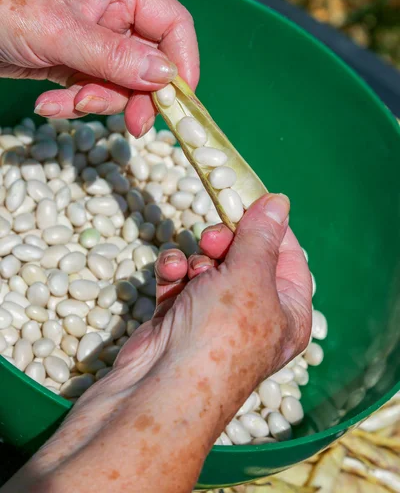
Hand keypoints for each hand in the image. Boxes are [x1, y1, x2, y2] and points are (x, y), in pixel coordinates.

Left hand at [0, 0, 198, 136]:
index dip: (184, 63)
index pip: (173, 25)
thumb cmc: (2, 5)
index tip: (179, 101)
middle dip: (136, 96)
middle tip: (133, 126)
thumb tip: (166, 77)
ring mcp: (93, 41)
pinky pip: (91, 91)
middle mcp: (112, 14)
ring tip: (67, 104)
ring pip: (120, 84)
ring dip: (97, 102)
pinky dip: (73, 104)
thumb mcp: (62, 33)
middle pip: (150, 63)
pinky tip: (48, 104)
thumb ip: (115, 57)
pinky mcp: (74, 62)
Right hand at [115, 193, 311, 400]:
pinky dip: (175, 272)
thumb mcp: (250, 275)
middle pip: (246, 257)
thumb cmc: (221, 334)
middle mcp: (255, 315)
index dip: (271, 227)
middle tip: (215, 238)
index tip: (251, 200)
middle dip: (227, 242)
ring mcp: (215, 317)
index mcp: (288, 313)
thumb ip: (261, 235)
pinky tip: (170, 274)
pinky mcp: (180, 317)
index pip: (289, 258)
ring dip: (198, 259)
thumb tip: (279, 201)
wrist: (161, 386)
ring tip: (192, 270)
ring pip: (210, 264)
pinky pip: (182, 279)